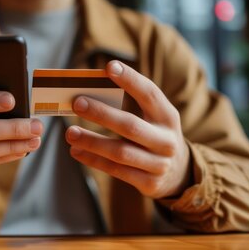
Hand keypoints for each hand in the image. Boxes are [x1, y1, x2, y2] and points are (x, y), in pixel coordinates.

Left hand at [65, 61, 190, 198]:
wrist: (179, 173)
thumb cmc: (154, 135)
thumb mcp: (153, 119)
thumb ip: (130, 106)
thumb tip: (90, 91)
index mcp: (168, 116)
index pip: (150, 94)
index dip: (131, 80)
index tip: (110, 66)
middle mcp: (166, 140)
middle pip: (131, 125)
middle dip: (102, 114)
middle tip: (77, 103)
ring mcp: (159, 164)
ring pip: (120, 152)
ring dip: (92, 141)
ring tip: (69, 133)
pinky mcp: (148, 183)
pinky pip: (116, 170)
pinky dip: (94, 160)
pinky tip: (76, 151)